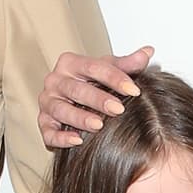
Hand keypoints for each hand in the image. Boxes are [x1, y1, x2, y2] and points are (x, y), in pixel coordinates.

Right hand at [37, 46, 153, 147]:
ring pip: (61, 110)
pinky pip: (48, 131)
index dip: (115, 78)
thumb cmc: (91, 84)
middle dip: (98, 99)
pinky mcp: (44, 123)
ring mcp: (48, 102)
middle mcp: (55, 81)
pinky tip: (77, 140)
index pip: (93, 67)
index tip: (134, 90)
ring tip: (99, 125)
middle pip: (76, 89)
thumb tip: (148, 52)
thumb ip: (127, 65)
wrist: (73, 102)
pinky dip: (61, 137)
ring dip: (80, 118)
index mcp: (70, 63)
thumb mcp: (109, 72)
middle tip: (118, 109)